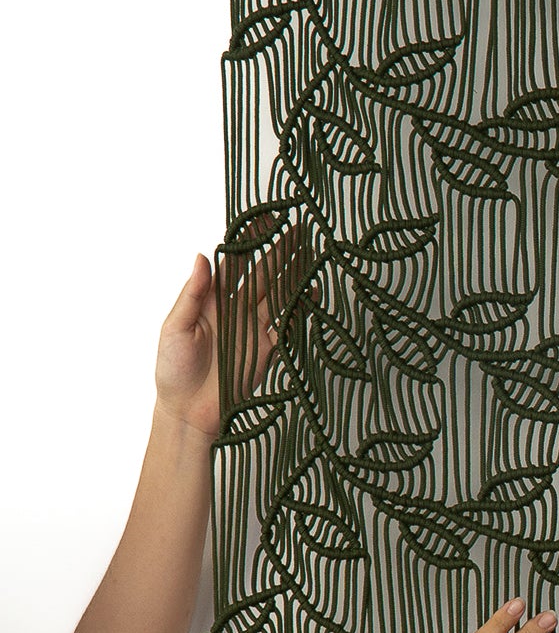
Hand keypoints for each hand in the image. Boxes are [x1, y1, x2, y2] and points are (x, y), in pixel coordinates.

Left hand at [154, 230, 293, 443]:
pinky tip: (311, 291)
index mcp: (211, 300)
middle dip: (280, 252)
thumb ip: (192, 293)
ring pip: (278, 294)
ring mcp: (252, 328)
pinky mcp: (266, 348)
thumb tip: (201, 257)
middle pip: (263, 274)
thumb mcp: (175, 327)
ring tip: (310, 254)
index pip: (233, 263)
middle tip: (299, 231)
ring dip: (294, 275)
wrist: (187, 411)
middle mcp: (234, 309)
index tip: (262, 220)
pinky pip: (287, 323)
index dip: (247, 241)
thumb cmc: (173, 370)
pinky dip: (300, 308)